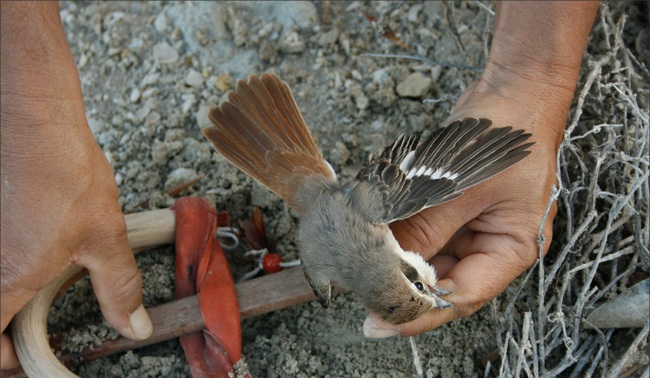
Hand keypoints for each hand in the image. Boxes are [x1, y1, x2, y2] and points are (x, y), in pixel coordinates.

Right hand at [1, 2, 151, 368]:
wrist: (34, 121)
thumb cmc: (65, 175)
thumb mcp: (105, 239)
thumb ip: (118, 290)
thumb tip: (134, 327)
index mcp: (8, 279)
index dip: (4, 357)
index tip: (23, 354)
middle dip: (2, 329)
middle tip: (28, 327)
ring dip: (5, 294)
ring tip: (31, 288)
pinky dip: (7, 267)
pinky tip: (27, 249)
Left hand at [363, 1, 598, 336]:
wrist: (514, 86)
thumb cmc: (501, 134)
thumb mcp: (460, 186)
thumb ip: (424, 227)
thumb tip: (385, 264)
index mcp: (511, 248)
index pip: (462, 296)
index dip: (420, 313)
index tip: (379, 321)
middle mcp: (492, 244)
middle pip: (444, 282)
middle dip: (405, 287)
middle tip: (361, 292)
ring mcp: (473, 226)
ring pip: (430, 258)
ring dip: (400, 260)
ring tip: (363, 263)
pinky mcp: (455, 208)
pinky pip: (425, 231)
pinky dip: (402, 235)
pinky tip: (376, 234)